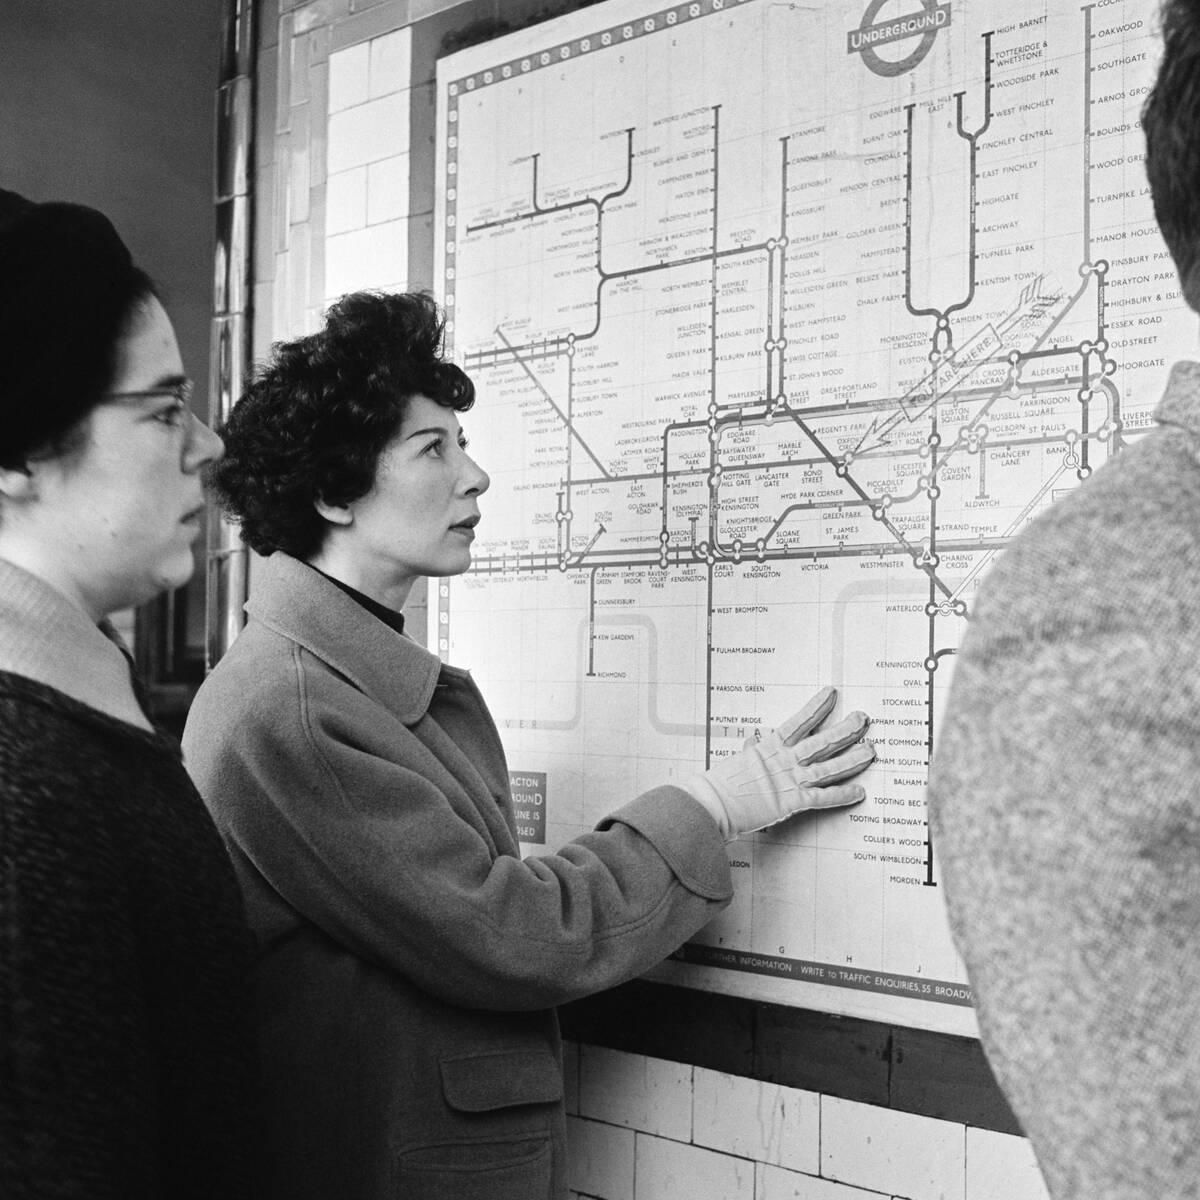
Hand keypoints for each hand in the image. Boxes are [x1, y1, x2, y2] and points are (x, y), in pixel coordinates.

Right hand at [683, 686, 873, 840]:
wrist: (711, 803)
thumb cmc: (720, 783)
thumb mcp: (738, 760)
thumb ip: (751, 749)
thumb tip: (754, 740)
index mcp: (769, 747)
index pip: (799, 721)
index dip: (818, 706)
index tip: (832, 693)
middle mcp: (784, 760)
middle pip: (822, 741)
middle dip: (846, 730)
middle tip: (864, 719)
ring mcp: (789, 780)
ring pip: (828, 767)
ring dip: (852, 759)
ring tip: (871, 751)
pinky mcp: (791, 803)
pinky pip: (822, 798)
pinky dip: (841, 795)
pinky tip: (859, 791)